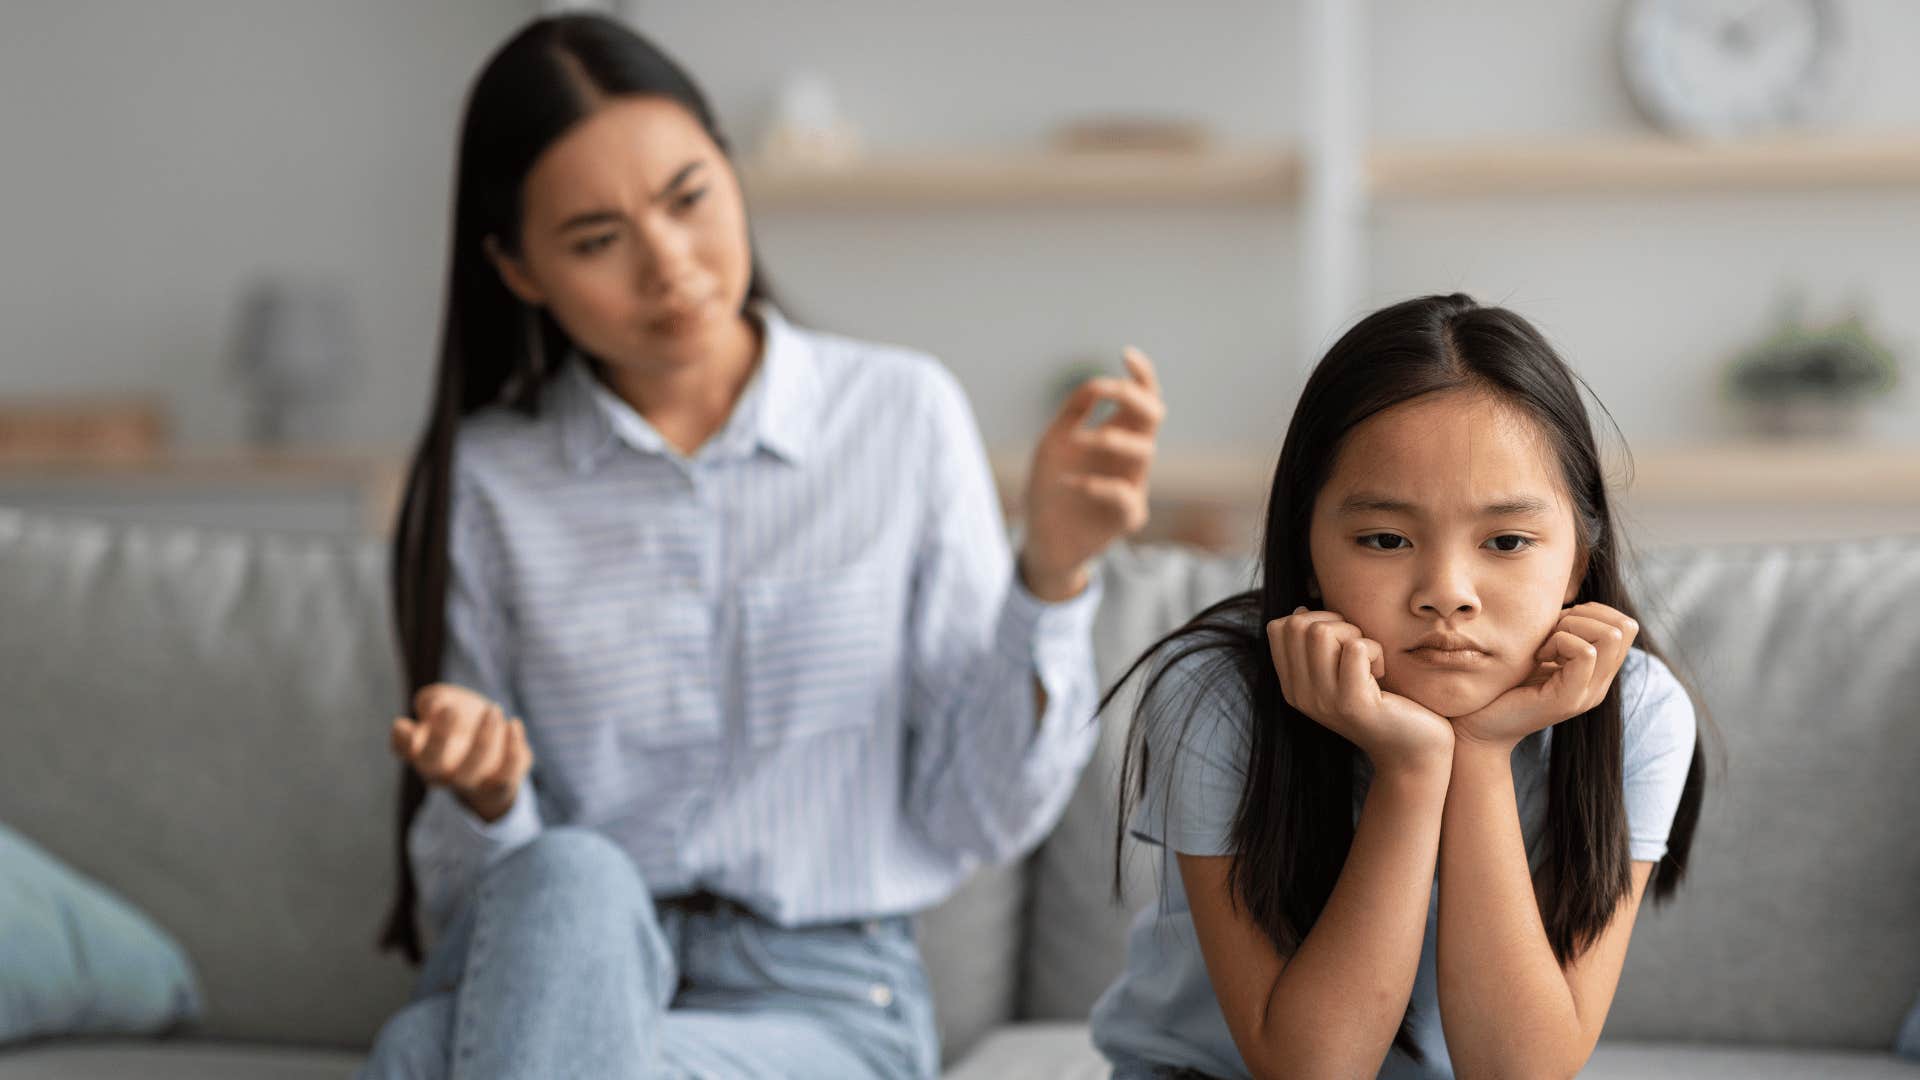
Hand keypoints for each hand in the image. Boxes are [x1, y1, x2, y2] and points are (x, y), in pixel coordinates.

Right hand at [389, 683, 532, 823]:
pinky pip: (507, 775)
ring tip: (493, 709)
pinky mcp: (500, 785)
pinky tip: (513, 723)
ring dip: (482, 738)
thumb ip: (433, 698)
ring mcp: (470, 782)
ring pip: (471, 771)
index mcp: (421, 749)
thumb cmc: (462, 719)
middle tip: (448, 709)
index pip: (404, 749)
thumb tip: (432, 706)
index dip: (401, 740)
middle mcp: (441, 771)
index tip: (404, 723)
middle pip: (433, 765)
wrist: (496, 746)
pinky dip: (512, 749)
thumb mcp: (446, 700)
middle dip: (439, 738)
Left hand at [1018, 348, 1162, 601]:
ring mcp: (1133, 485)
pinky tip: (1067, 483)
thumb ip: (1074, 413)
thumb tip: (1098, 383)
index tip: (1126, 354)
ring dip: (1109, 437)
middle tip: (1109, 392)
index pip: (1142, 398)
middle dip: (1135, 396)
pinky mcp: (1128, 516)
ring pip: (1144, 450)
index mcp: (1116, 434)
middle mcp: (1129, 456)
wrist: (1042, 541)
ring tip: (1075, 441)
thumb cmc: (1049, 488)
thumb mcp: (1053, 443)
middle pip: (1154, 416)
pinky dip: (1095, 483)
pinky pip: (1123, 493)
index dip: (1142, 375)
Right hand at [1269, 606, 1453, 775]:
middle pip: (1299, 625)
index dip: (1313, 619)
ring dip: (1355, 635)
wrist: (1412, 751)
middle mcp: (1301, 696)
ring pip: (1323, 632)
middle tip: (1359, 650)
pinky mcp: (1353, 704)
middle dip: (1336, 623)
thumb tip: (1300, 610)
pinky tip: (1382, 673)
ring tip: (1370, 661)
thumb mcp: (1339, 673)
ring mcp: (1324, 701)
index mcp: (1293, 686)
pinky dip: (1376, 650)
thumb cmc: (1383, 703)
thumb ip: (1318, 647)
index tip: (1339, 641)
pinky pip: (1355, 648)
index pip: (1278, 628)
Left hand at [1450, 602, 1639, 750]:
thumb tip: (1570, 600)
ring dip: (1571, 627)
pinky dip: (1559, 642)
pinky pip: (1585, 653)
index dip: (1592, 612)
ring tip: (1544, 646)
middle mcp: (1599, 684)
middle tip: (1550, 634)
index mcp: (1596, 672)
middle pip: (1625, 626)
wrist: (1477, 726)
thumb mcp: (1538, 649)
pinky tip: (1537, 657)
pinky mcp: (1568, 700)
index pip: (1626, 625)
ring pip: (1611, 635)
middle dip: (1583, 616)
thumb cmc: (1501, 683)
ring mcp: (1587, 693)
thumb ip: (1561, 631)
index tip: (1557, 626)